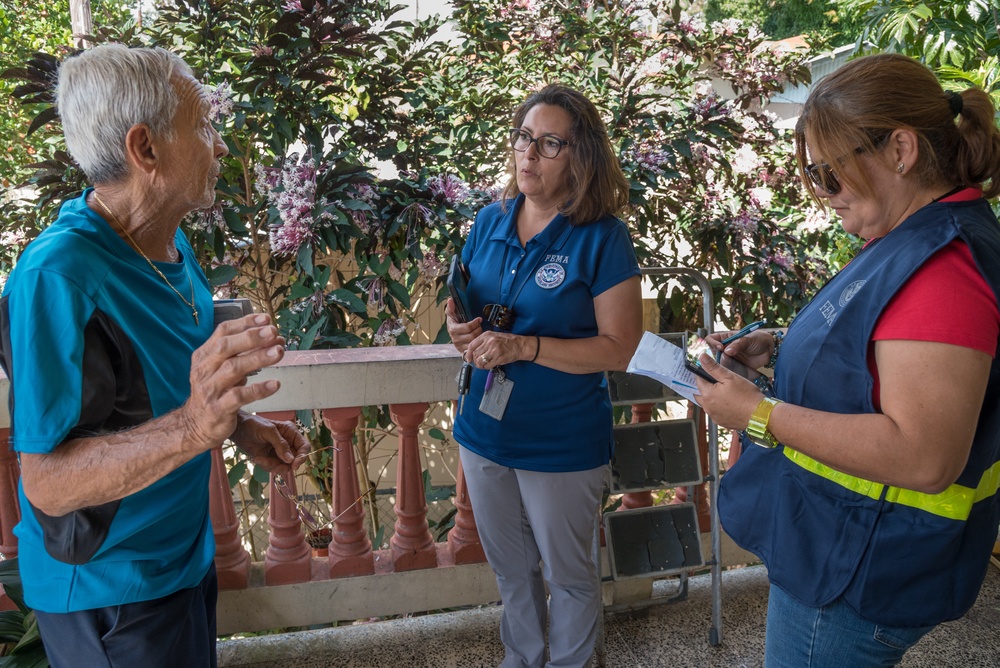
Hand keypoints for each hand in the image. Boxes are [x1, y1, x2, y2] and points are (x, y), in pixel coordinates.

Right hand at [182, 314, 286, 452]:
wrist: (195, 425)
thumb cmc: (215, 392)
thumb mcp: (221, 369)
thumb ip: (242, 353)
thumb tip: (273, 339)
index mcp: (204, 356)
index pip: (223, 332)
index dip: (245, 323)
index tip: (266, 318)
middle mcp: (204, 369)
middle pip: (226, 347)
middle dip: (251, 337)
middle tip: (273, 332)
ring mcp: (210, 389)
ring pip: (233, 369)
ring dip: (257, 359)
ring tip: (279, 353)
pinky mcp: (218, 408)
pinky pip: (239, 397)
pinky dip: (258, 389)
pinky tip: (275, 384)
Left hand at [231, 413, 310, 477]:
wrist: (237, 429)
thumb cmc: (254, 424)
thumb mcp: (269, 432)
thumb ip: (281, 445)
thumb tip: (291, 460)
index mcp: (291, 433)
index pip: (303, 446)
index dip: (302, 457)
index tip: (294, 465)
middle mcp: (287, 443)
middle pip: (294, 460)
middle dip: (284, 465)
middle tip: (274, 468)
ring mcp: (278, 452)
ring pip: (283, 466)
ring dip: (272, 466)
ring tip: (260, 459)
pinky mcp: (269, 458)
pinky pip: (273, 467)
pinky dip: (265, 465)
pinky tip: (256, 458)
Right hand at [445, 297, 482, 354]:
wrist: (454, 333)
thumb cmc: (454, 322)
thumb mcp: (452, 314)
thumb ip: (451, 307)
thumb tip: (450, 300)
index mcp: (453, 329)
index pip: (467, 327)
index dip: (475, 323)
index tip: (479, 319)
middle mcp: (455, 339)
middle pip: (472, 336)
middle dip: (478, 329)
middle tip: (480, 326)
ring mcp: (459, 346)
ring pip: (474, 343)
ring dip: (479, 336)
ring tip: (479, 331)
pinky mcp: (464, 351)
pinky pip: (474, 349)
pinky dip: (477, 344)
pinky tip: (478, 339)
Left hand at [467, 331, 533, 368]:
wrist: (520, 345)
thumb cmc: (507, 341)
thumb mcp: (493, 336)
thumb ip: (483, 342)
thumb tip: (472, 351)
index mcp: (487, 335)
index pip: (472, 345)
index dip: (468, 354)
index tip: (469, 359)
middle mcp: (489, 341)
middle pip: (475, 354)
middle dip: (475, 360)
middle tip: (478, 363)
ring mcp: (494, 349)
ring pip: (480, 360)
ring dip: (480, 365)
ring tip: (483, 365)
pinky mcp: (499, 357)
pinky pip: (487, 365)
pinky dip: (486, 367)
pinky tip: (489, 365)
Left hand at [692, 353, 765, 430]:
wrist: (760, 414)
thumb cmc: (746, 395)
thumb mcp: (730, 377)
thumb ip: (713, 367)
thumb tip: (701, 358)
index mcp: (707, 395)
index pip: (698, 380)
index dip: (703, 373)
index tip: (710, 370)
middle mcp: (707, 408)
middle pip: (700, 393)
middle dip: (705, 386)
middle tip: (716, 381)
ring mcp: (714, 416)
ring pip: (707, 403)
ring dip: (712, 397)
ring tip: (724, 391)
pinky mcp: (721, 422)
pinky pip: (715, 412)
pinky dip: (719, 406)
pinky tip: (729, 402)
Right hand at [705, 329, 773, 369]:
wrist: (769, 349)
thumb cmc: (758, 339)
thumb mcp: (748, 339)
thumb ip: (738, 344)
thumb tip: (727, 351)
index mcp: (726, 338)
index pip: (711, 339)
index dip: (712, 343)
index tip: (720, 347)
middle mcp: (725, 348)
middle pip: (712, 353)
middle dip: (714, 357)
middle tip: (723, 359)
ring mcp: (729, 358)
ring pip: (719, 362)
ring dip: (721, 365)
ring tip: (729, 366)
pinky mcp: (734, 366)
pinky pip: (727, 370)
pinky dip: (728, 372)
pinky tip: (732, 372)